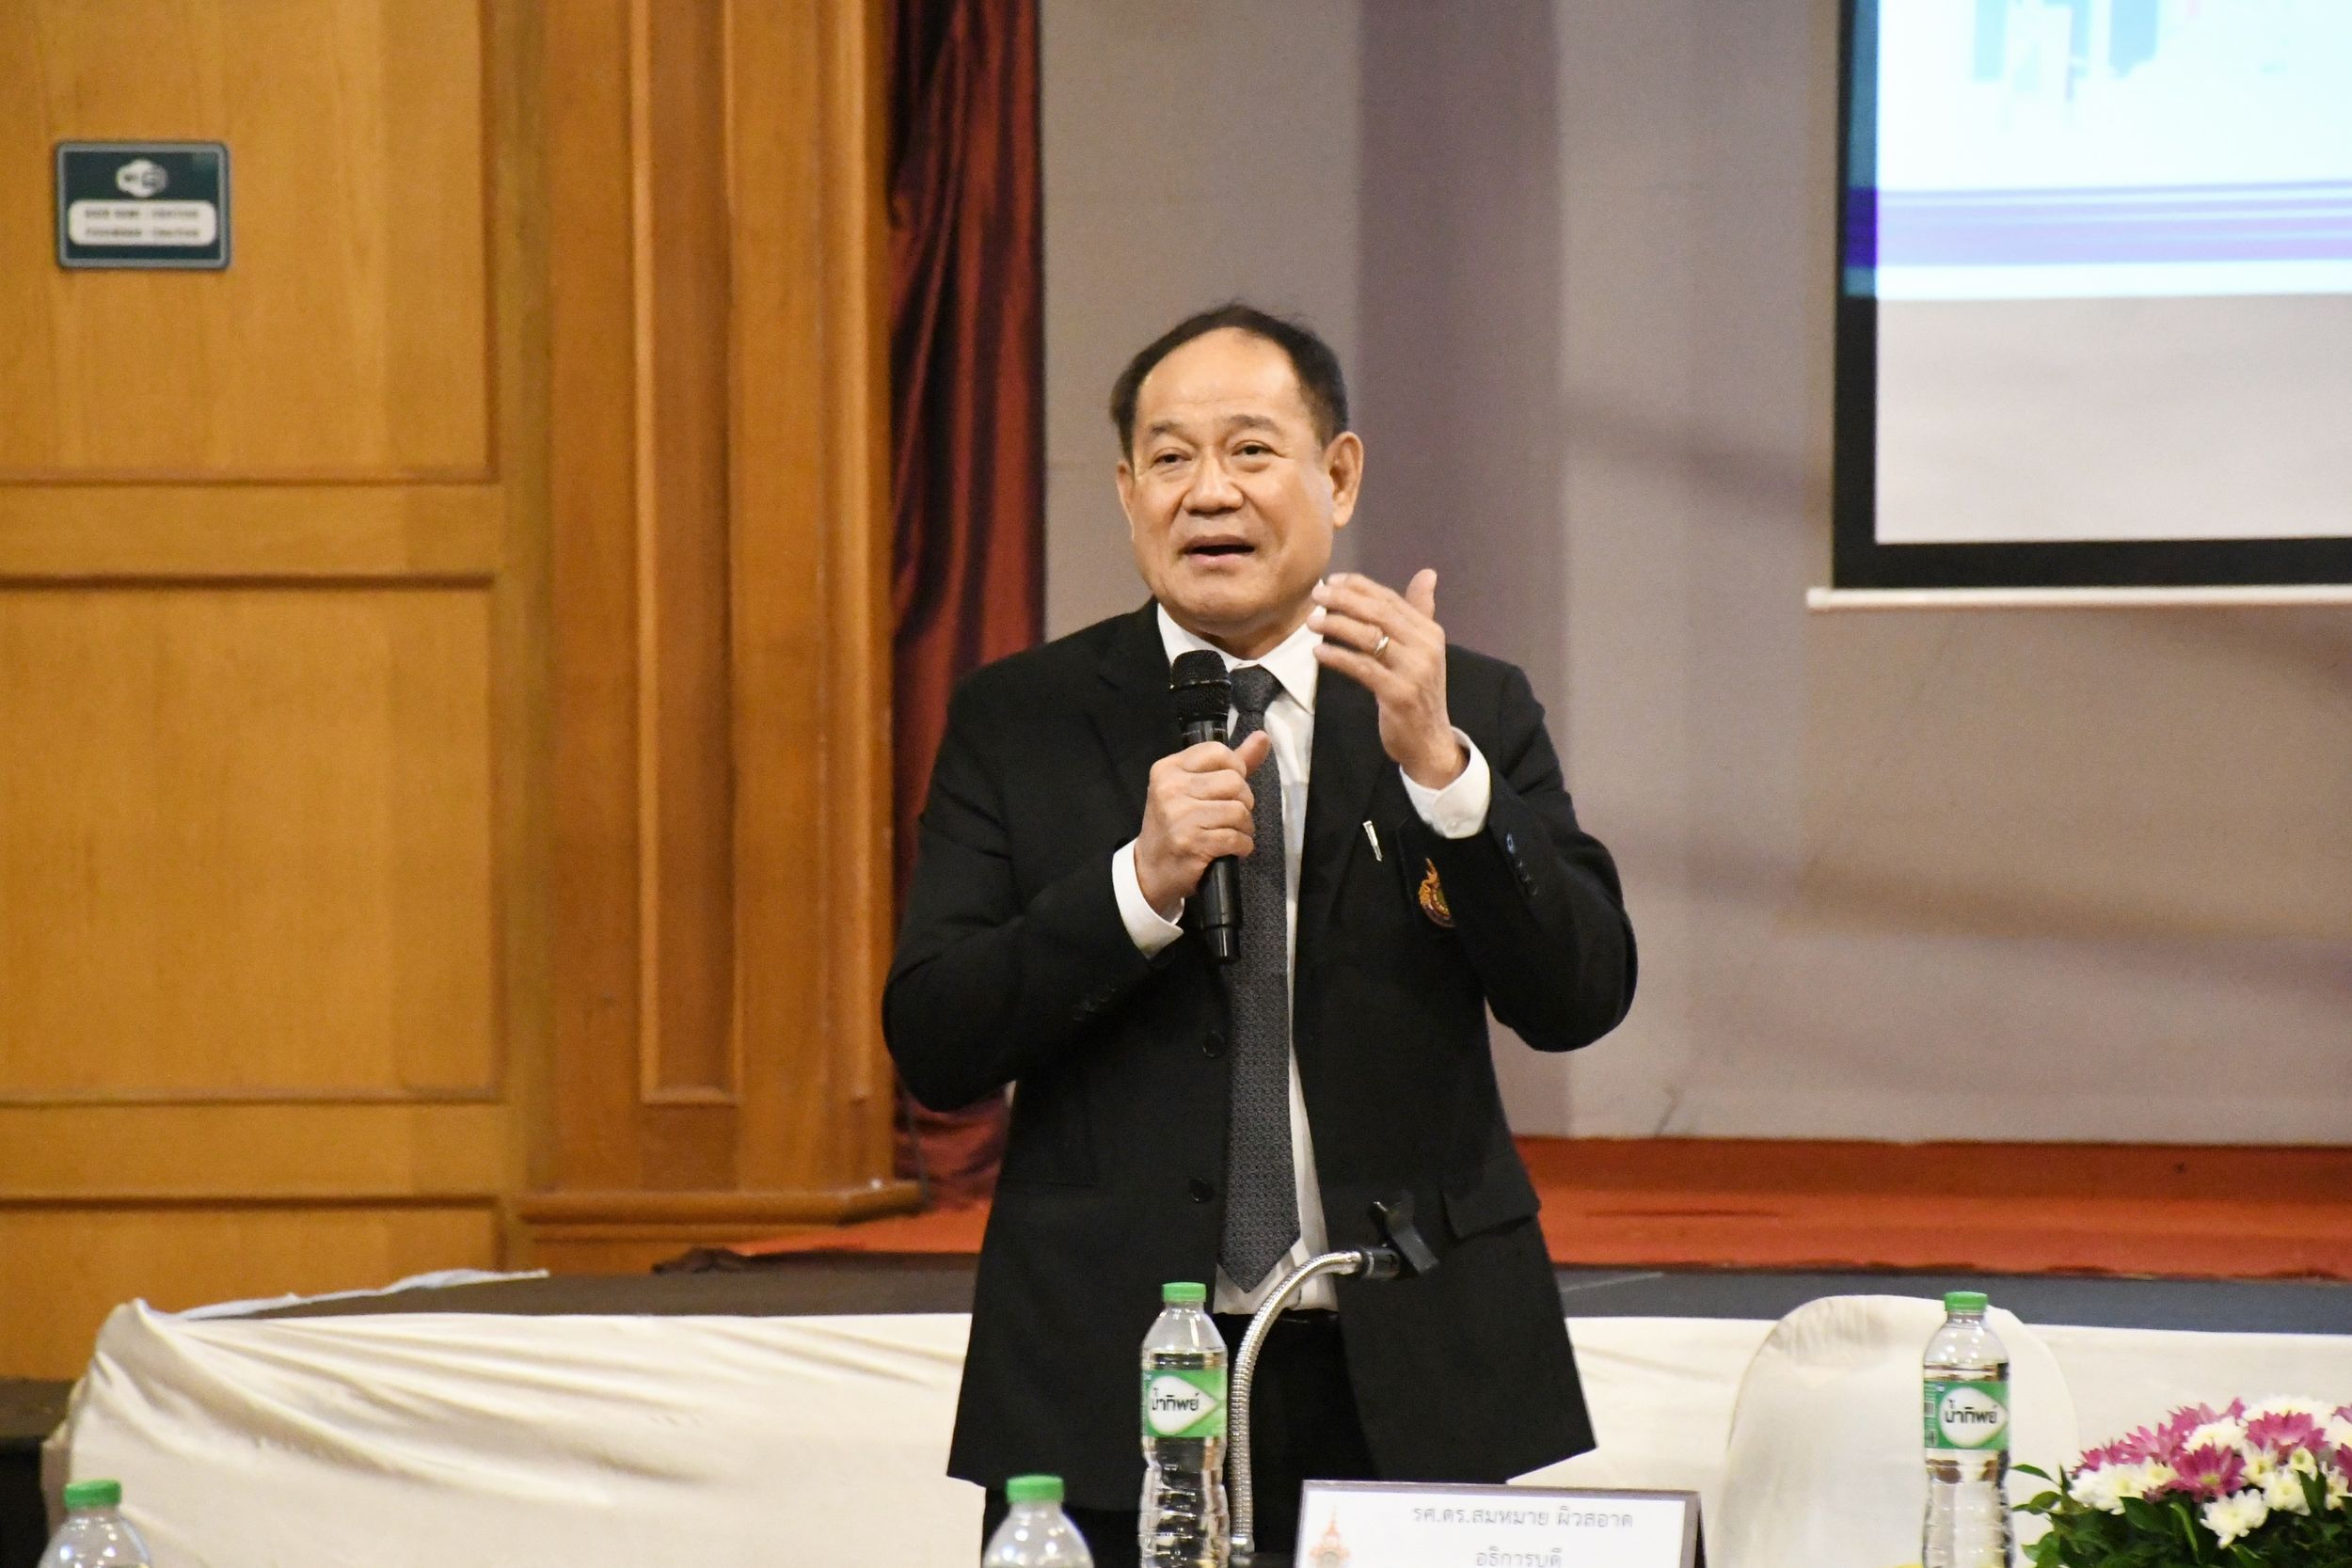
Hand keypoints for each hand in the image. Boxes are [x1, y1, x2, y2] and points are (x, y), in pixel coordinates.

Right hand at [1134, 730, 1275, 912]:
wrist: (1151, 869)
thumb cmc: (1176, 824)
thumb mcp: (1193, 787)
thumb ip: (1231, 762)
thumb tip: (1263, 737)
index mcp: (1169, 768)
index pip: (1218, 752)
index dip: (1235, 769)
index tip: (1229, 788)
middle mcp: (1170, 788)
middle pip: (1234, 781)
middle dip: (1244, 801)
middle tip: (1232, 814)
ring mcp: (1179, 816)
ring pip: (1238, 810)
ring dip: (1245, 826)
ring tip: (1233, 832)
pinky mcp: (1191, 843)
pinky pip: (1235, 837)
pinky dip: (1242, 845)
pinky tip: (1232, 848)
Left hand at [1310, 569, 1464, 789]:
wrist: (1430, 740)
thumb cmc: (1419, 692)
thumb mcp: (1422, 650)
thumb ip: (1419, 612)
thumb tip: (1427, 573)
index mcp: (1430, 631)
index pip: (1390, 599)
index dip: (1360, 586)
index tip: (1332, 580)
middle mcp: (1425, 646)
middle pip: (1379, 613)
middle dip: (1344, 600)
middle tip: (1316, 595)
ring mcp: (1413, 670)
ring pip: (1369, 637)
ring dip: (1336, 625)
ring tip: (1311, 622)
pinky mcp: (1398, 693)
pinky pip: (1362, 668)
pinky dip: (1338, 657)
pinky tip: (1319, 652)